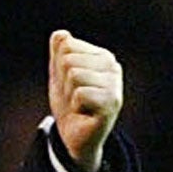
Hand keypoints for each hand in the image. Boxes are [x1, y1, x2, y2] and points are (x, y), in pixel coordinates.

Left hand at [48, 29, 121, 171]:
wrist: (73, 136)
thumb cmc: (68, 104)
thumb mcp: (58, 76)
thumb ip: (58, 53)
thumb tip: (60, 34)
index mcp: (101, 56)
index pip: (66, 45)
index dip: (57, 68)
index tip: (67, 84)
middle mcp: (112, 66)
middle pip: (69, 60)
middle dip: (62, 82)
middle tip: (72, 98)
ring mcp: (115, 84)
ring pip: (74, 75)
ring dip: (68, 95)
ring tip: (77, 105)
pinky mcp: (112, 103)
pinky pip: (80, 94)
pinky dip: (74, 106)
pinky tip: (83, 113)